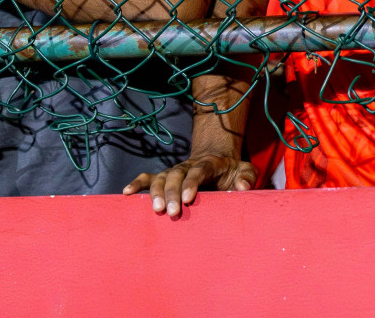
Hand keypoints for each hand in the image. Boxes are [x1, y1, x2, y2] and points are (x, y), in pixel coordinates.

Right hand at [123, 153, 255, 216]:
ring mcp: (175, 171)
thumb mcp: (245, 170)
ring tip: (155, 210)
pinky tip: (127, 193)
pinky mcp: (166, 178)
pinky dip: (137, 184)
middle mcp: (189, 165)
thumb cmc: (232, 172)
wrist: (218, 162)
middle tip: (172, 212)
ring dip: (156, 193)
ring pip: (162, 178)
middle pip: (177, 175)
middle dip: (172, 193)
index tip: (188, 198)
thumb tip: (241, 187)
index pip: (199, 170)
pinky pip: (148, 179)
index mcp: (210, 163)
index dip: (192, 182)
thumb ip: (247, 177)